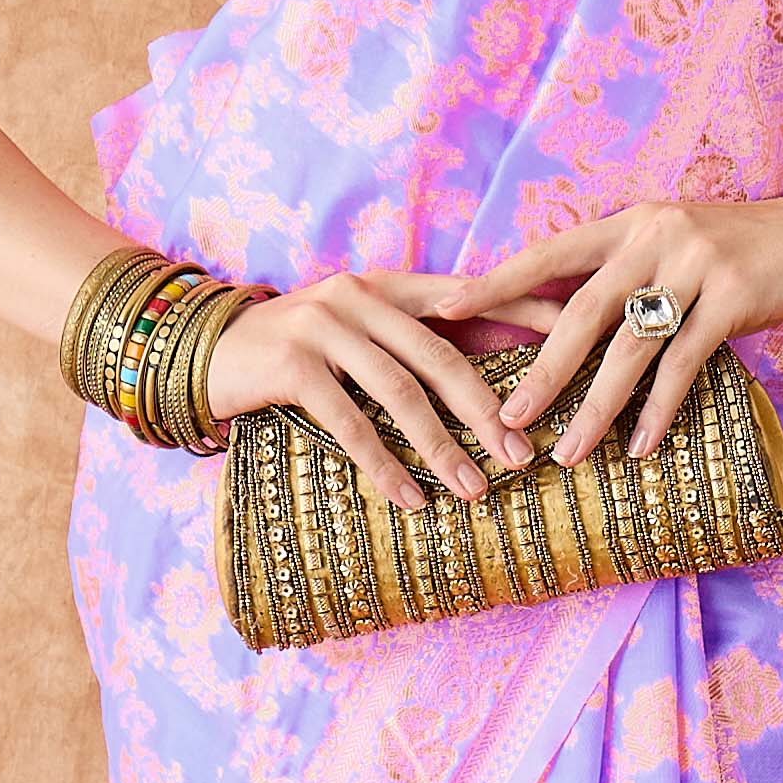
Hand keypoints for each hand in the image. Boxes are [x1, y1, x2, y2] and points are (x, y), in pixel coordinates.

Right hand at [202, 274, 521, 516]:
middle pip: (441, 355)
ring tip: (473, 490)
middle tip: (521, 456)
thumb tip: (487, 384)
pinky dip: (384, 464)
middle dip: (486, 411)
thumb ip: (409, 343)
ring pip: (400, 392)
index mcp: (385, 285)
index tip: (576, 339)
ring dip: (441, 447)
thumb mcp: (354, 332)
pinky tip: (411, 497)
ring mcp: (323, 326)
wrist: (206, 350)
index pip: (468, 295)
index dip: (523, 313)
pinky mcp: (292, 364)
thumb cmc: (294, 351)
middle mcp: (358, 296)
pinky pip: (350, 422)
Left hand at [384, 178, 782, 468]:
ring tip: (569, 454)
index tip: (444, 309)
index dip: (495, 282)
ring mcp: (695, 263)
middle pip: (580, 313)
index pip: (548, 255)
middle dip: (540, 372)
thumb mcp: (685, 247)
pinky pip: (684, 363)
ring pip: (629, 348)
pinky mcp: (734, 294)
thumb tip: (579, 328)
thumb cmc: (754, 249)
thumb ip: (636, 276)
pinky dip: (659, 410)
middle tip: (504, 419)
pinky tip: (641, 446)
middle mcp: (654, 236)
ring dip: (597, 408)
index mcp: (631, 222)